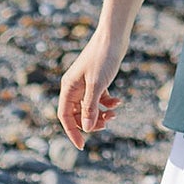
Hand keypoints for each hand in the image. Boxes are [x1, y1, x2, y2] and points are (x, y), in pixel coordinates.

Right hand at [57, 29, 126, 144]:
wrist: (114, 37)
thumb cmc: (103, 58)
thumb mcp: (97, 85)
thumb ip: (90, 107)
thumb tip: (86, 128)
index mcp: (68, 88)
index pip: (65, 116)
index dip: (72, 132)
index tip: (82, 145)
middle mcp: (74, 87)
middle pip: (77, 114)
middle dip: (90, 122)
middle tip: (106, 125)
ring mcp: (85, 84)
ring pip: (89, 107)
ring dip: (101, 114)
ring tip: (114, 114)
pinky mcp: (97, 80)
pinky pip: (99, 98)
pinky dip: (108, 103)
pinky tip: (117, 102)